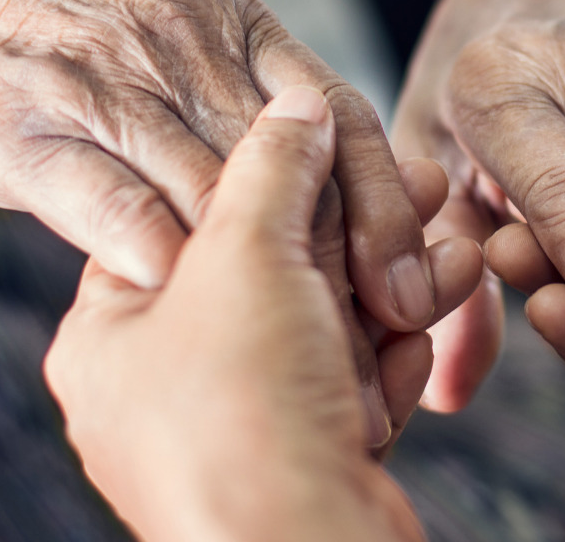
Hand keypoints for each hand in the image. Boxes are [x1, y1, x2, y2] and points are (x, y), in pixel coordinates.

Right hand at [0, 0, 437, 331]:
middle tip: (380, 322)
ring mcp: (102, 75)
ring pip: (215, 189)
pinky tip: (190, 303)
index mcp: (229, 12)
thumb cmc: (55, 37)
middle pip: (295, 158)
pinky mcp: (26, 123)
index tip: (417, 276)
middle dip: (345, 250)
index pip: (338, 110)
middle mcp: (178, 34)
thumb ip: (242, 106)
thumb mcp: (168, 41)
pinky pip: (115, 205)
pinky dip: (161, 260)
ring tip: (300, 339)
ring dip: (262, 276)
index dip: (387, 199)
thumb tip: (329, 195)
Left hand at [45, 88, 480, 540]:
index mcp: (112, 332)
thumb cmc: (243, 417)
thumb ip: (272, 165)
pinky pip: (349, 382)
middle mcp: (166, 383)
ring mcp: (236, 428)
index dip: (273, 176)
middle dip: (356, 233)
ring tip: (452, 254)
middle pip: (273, 274)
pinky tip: (430, 328)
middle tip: (418, 187)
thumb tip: (295, 103)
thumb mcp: (247, 256)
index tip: (337, 142)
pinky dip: (393, 358)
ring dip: (392, 290)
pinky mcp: (300, 460)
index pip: (191, 220)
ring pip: (324, 327)